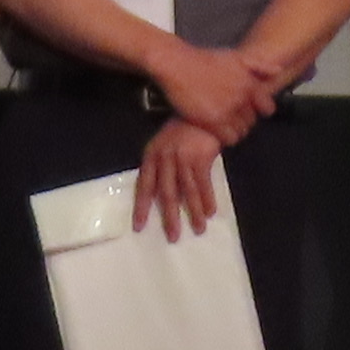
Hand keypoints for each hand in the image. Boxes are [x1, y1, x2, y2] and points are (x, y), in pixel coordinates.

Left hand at [136, 117, 226, 237]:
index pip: (144, 186)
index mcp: (152, 155)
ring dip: (193, 213)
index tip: (139, 227)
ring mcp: (183, 158)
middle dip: (170, 218)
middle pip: (166, 194)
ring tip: (199, 229)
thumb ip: (162, 166)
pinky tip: (210, 212)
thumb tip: (165, 196)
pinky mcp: (200, 157)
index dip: (141, 207)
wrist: (201, 111)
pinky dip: (207, 199)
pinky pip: (203, 184)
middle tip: (173, 237)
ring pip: (186, 192)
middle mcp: (165, 158)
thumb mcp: (165, 144)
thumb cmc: (183, 129)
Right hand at [145, 42, 281, 145]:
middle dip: (242, 121)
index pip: (267, 108)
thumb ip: (258, 65)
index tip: (246, 110)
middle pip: (252, 121)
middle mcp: (241, 97)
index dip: (257, 111)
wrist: (177, 64)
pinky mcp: (212, 121)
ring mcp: (227, 110)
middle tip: (228, 116)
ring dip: (233, 130)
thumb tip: (279, 71)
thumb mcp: (234, 56)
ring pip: (241, 132)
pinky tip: (215, 129)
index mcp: (249, 82)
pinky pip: (229, 139)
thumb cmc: (203, 59)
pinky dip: (225, 138)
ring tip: (221, 123)